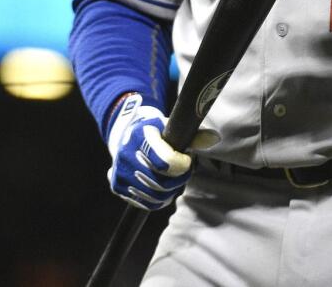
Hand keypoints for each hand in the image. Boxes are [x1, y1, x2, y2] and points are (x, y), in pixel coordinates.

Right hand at [105, 94, 217, 210]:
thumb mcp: (172, 127)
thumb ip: (193, 136)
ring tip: (171, 177)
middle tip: (181, 169)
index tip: (186, 159)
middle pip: (163, 183)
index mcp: (139, 135)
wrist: (125, 136)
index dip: (183, 164)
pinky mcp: (118, 186)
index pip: (167, 162)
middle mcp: (125, 154)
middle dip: (179, 178)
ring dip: (170, 190)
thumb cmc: (154, 131)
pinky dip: (158, 200)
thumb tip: (214, 138)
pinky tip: (160, 186)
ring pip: (156, 196)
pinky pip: (146, 203)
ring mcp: (120, 172)